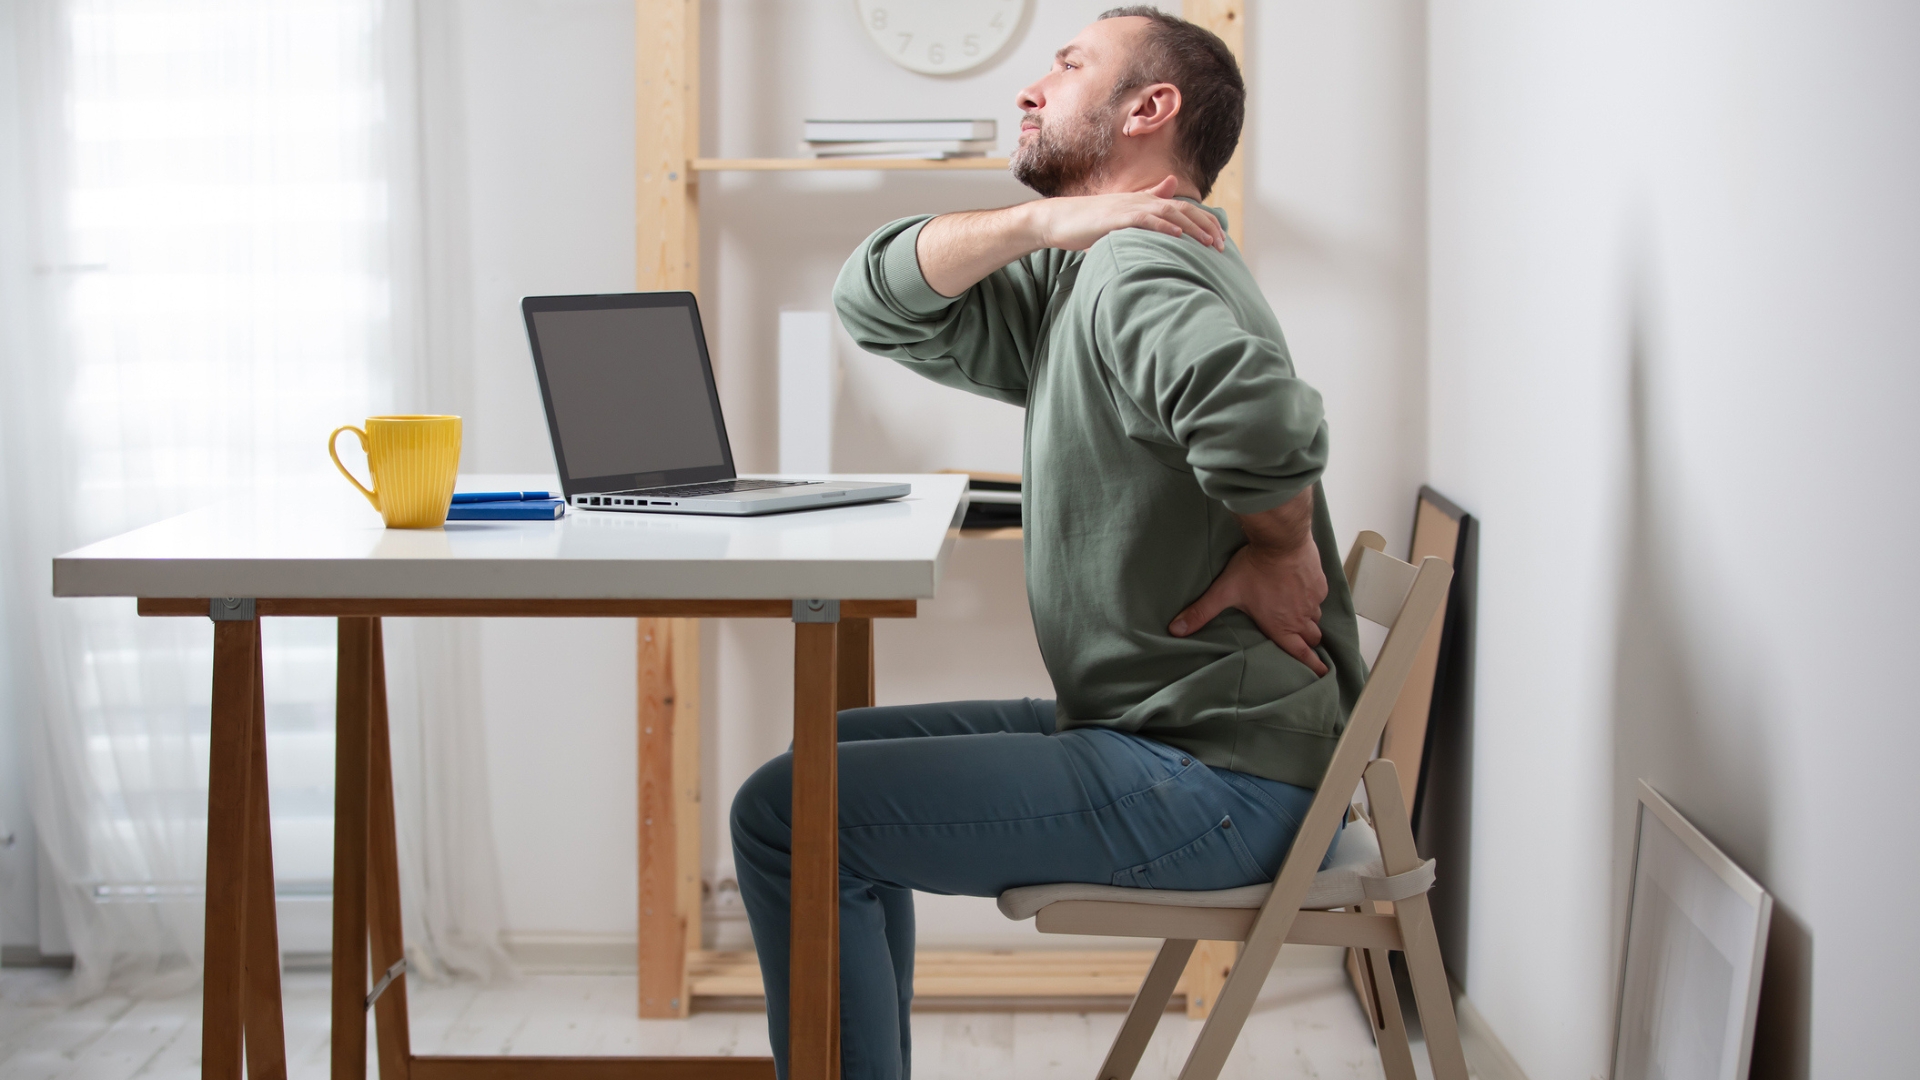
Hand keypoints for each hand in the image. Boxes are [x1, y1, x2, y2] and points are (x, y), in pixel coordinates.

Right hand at [1028, 175, 1226, 252]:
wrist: (1059, 221)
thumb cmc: (1088, 222)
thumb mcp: (1121, 215)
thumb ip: (1145, 204)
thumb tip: (1168, 190)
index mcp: (1143, 201)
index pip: (1182, 208)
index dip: (1204, 221)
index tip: (1220, 238)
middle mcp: (1140, 200)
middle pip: (1182, 209)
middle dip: (1205, 226)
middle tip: (1221, 244)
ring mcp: (1128, 208)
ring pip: (1169, 213)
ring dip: (1191, 227)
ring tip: (1207, 242)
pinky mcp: (1116, 218)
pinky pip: (1144, 220)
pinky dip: (1163, 227)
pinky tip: (1177, 236)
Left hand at [1169, 538, 1329, 675]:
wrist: (1281, 540)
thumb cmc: (1255, 568)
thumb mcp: (1225, 591)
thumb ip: (1201, 612)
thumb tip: (1176, 630)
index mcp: (1281, 626)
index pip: (1301, 653)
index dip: (1312, 666)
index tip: (1322, 674)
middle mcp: (1300, 616)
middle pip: (1312, 637)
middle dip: (1308, 642)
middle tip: (1303, 642)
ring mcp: (1313, 599)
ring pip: (1316, 617)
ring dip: (1309, 620)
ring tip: (1301, 616)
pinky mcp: (1320, 583)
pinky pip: (1319, 597)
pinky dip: (1313, 598)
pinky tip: (1303, 591)